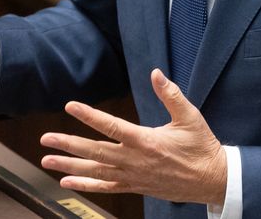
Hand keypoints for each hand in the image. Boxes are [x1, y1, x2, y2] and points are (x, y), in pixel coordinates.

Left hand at [39, 69, 227, 204]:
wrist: (214, 180)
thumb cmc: (202, 147)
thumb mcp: (190, 117)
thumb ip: (171, 95)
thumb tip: (156, 73)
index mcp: (146, 141)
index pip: (111, 126)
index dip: (89, 116)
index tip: (70, 106)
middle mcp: (135, 160)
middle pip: (95, 151)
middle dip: (68, 145)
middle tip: (46, 139)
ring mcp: (133, 176)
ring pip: (96, 171)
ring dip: (69, 167)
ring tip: (47, 162)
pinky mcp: (135, 186)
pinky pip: (106, 187)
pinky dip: (86, 185)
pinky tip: (66, 183)